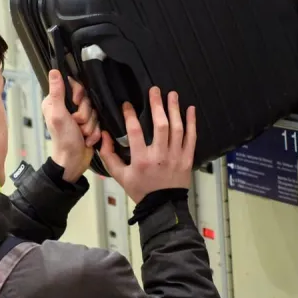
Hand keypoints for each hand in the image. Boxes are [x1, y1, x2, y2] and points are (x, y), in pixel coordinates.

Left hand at [41, 71, 100, 182]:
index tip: (77, 103)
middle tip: (77, 124)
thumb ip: (57, 93)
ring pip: (94, 111)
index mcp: (56, 102)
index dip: (80, 95)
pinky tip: (87, 139)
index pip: (74, 86)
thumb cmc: (63, 140)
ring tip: (82, 134)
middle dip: (86, 114)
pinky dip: (94, 132)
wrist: (73, 162)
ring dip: (90, 125)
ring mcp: (79, 117)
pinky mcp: (88, 125)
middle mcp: (67, 107)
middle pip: (87, 99)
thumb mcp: (59, 115)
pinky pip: (99, 122)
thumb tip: (54, 71)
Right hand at [98, 87, 195, 203]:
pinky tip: (190, 109)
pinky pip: (192, 138)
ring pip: (177, 128)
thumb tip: (104, 136)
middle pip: (160, 125)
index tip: (127, 105)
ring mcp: (176, 157)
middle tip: (154, 90)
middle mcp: (160, 156)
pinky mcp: (187, 159)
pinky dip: (192, 123)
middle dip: (157, 105)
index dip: (130, 115)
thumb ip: (109, 156)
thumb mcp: (120, 176)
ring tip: (172, 94)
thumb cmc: (141, 191)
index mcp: (142, 160)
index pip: (135, 132)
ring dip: (174, 109)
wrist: (163, 206)